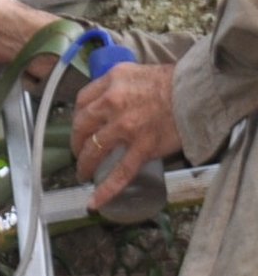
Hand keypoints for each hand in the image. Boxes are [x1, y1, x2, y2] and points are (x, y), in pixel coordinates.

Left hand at [70, 62, 181, 210]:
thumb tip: (103, 105)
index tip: (80, 127)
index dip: (77, 118)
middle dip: (76, 142)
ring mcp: (126, 127)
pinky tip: (95, 202)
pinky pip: (120, 172)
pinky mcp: (143, 147)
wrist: (198, 94)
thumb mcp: (132, 73)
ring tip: (83, 173)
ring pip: (94, 150)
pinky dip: (106, 189)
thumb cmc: (169, 83)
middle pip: (81, 127)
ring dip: (85, 165)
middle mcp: (112, 103)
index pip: (82, 102)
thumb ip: (114, 87)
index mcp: (110, 82)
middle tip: (78, 152)